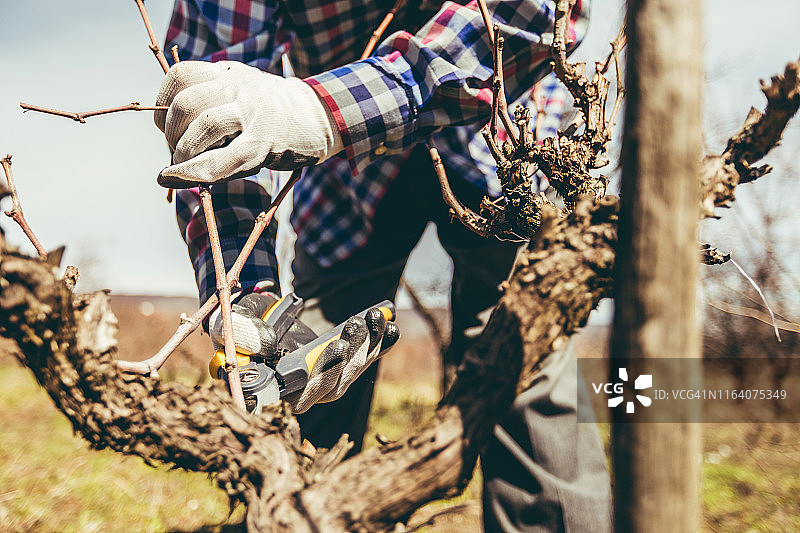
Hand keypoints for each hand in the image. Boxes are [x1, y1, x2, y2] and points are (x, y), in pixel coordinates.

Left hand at [154, 61, 342, 187]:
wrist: (324, 116)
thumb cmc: (278, 112)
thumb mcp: (244, 93)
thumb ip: (214, 104)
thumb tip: (175, 138)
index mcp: (228, 73)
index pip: (179, 77)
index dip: (163, 106)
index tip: (167, 129)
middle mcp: (238, 86)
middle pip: (185, 104)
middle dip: (171, 136)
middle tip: (177, 155)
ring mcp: (253, 112)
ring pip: (202, 127)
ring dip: (182, 154)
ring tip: (183, 167)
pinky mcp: (266, 140)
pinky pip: (224, 159)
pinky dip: (195, 173)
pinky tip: (179, 180)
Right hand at [209, 293, 398, 413]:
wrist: (256, 316)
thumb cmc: (239, 325)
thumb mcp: (231, 325)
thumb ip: (243, 334)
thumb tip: (268, 344)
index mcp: (270, 392)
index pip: (297, 398)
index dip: (318, 380)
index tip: (334, 350)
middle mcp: (301, 393)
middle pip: (331, 386)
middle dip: (346, 357)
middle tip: (352, 327)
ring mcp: (324, 381)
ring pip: (350, 372)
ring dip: (366, 346)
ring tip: (374, 319)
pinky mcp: (341, 365)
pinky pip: (364, 359)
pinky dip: (380, 344)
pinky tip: (392, 327)